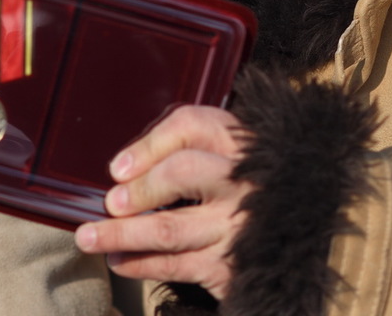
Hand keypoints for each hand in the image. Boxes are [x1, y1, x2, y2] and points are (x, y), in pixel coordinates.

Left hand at [74, 105, 251, 298]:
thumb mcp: (233, 156)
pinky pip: (176, 265)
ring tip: (89, 238)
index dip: (149, 145)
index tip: (117, 168)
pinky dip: (140, 264)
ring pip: (169, 229)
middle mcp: (243, 180)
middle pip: (182, 172)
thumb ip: (188, 149)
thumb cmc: (252, 190)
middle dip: (139, 189)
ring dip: (121, 234)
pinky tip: (119, 262)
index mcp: (242, 143)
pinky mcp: (232, 266)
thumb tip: (123, 171)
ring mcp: (239, 226)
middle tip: (110, 203)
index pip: (192, 125)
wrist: (302, 235)